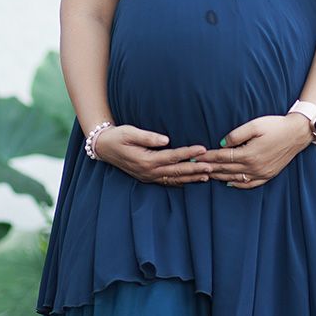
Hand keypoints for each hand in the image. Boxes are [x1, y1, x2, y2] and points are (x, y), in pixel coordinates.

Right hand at [91, 124, 215, 185]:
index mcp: (146, 160)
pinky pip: (166, 182)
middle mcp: (149, 171)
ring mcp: (148, 176)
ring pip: (173, 179)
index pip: (172, 157)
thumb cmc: (117, 136)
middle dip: (195, 169)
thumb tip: (166, 140)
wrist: (103, 147)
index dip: (188, 153)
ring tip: (207, 176)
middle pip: (176, 171)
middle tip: (211, 166)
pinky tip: (190, 181)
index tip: (202, 148)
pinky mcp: (147, 177)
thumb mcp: (130, 132)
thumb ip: (148, 137)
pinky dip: (180, 182)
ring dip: (191, 178)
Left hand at [202, 113, 314, 188]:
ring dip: (219, 177)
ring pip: (235, 178)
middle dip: (208, 168)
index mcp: (248, 154)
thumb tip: (221, 143)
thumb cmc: (275, 126)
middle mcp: (253, 167)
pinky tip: (229, 183)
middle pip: (225, 169)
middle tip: (193, 167)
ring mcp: (261, 173)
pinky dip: (237, 184)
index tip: (193, 156)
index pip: (222, 157)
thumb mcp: (255, 125)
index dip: (206, 157)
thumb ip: (236, 135)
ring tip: (206, 175)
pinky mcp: (268, 175)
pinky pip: (249, 184)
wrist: (297, 133)